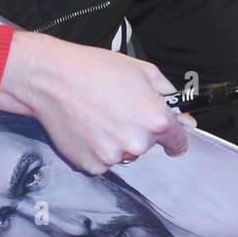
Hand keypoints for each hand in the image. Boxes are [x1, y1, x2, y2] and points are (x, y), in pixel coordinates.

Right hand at [0, 32, 188, 175]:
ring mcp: (113, 157)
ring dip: (118, 141)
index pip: (179, 142)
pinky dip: (97, 149)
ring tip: (99, 116)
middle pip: (148, 146)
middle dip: (140, 131)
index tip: (170, 136)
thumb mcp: (144, 71)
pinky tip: (88, 127)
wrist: (53, 79)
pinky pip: (103, 161)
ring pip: (124, 153)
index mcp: (155, 121)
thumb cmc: (96, 70)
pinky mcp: (91, 166)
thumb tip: (184, 118)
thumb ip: (168, 96)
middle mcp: (137, 144)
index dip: (175, 136)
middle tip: (119, 110)